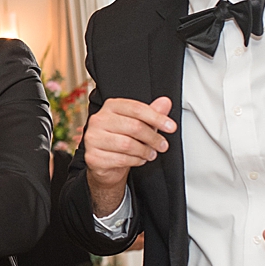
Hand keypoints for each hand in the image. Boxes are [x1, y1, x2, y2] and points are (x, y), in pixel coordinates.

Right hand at [81, 97, 176, 215]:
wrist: (104, 163)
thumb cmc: (120, 139)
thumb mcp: (138, 124)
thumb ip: (151, 113)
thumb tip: (165, 102)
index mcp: (110, 107)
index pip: (136, 109)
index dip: (157, 118)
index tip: (171, 127)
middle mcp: (98, 120)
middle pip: (134, 126)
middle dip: (153, 138)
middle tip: (163, 145)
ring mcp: (93, 138)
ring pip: (128, 144)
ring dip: (145, 151)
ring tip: (151, 153)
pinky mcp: (93, 156)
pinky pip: (121, 159)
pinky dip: (135, 161)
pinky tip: (139, 159)